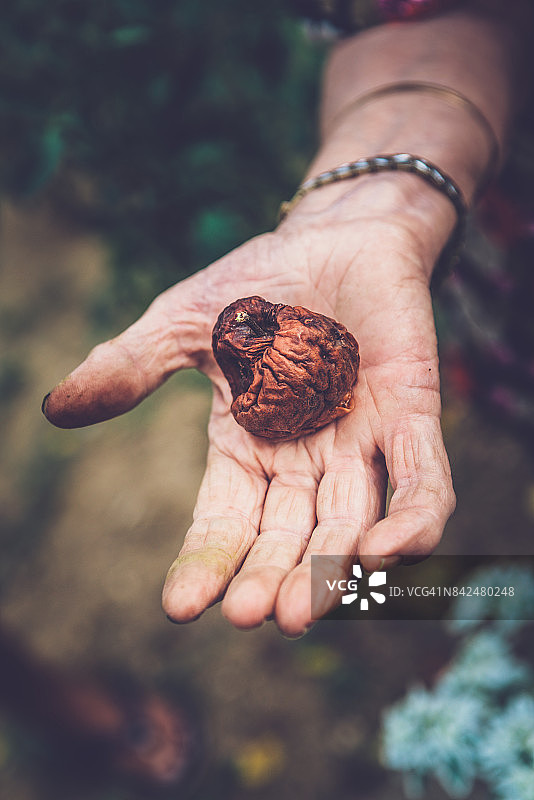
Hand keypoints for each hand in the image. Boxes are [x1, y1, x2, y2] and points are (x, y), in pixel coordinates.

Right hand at [43, 179, 455, 635]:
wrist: (336, 232)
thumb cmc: (260, 283)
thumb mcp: (182, 326)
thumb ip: (131, 368)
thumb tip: (56, 406)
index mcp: (248, 448)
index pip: (226, 520)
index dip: (206, 561)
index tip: (180, 606)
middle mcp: (305, 460)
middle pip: (290, 535)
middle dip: (272, 576)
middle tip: (251, 616)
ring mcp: (360, 442)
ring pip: (351, 522)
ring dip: (331, 568)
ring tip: (301, 611)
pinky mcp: (411, 414)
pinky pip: (421, 479)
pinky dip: (412, 519)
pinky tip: (386, 555)